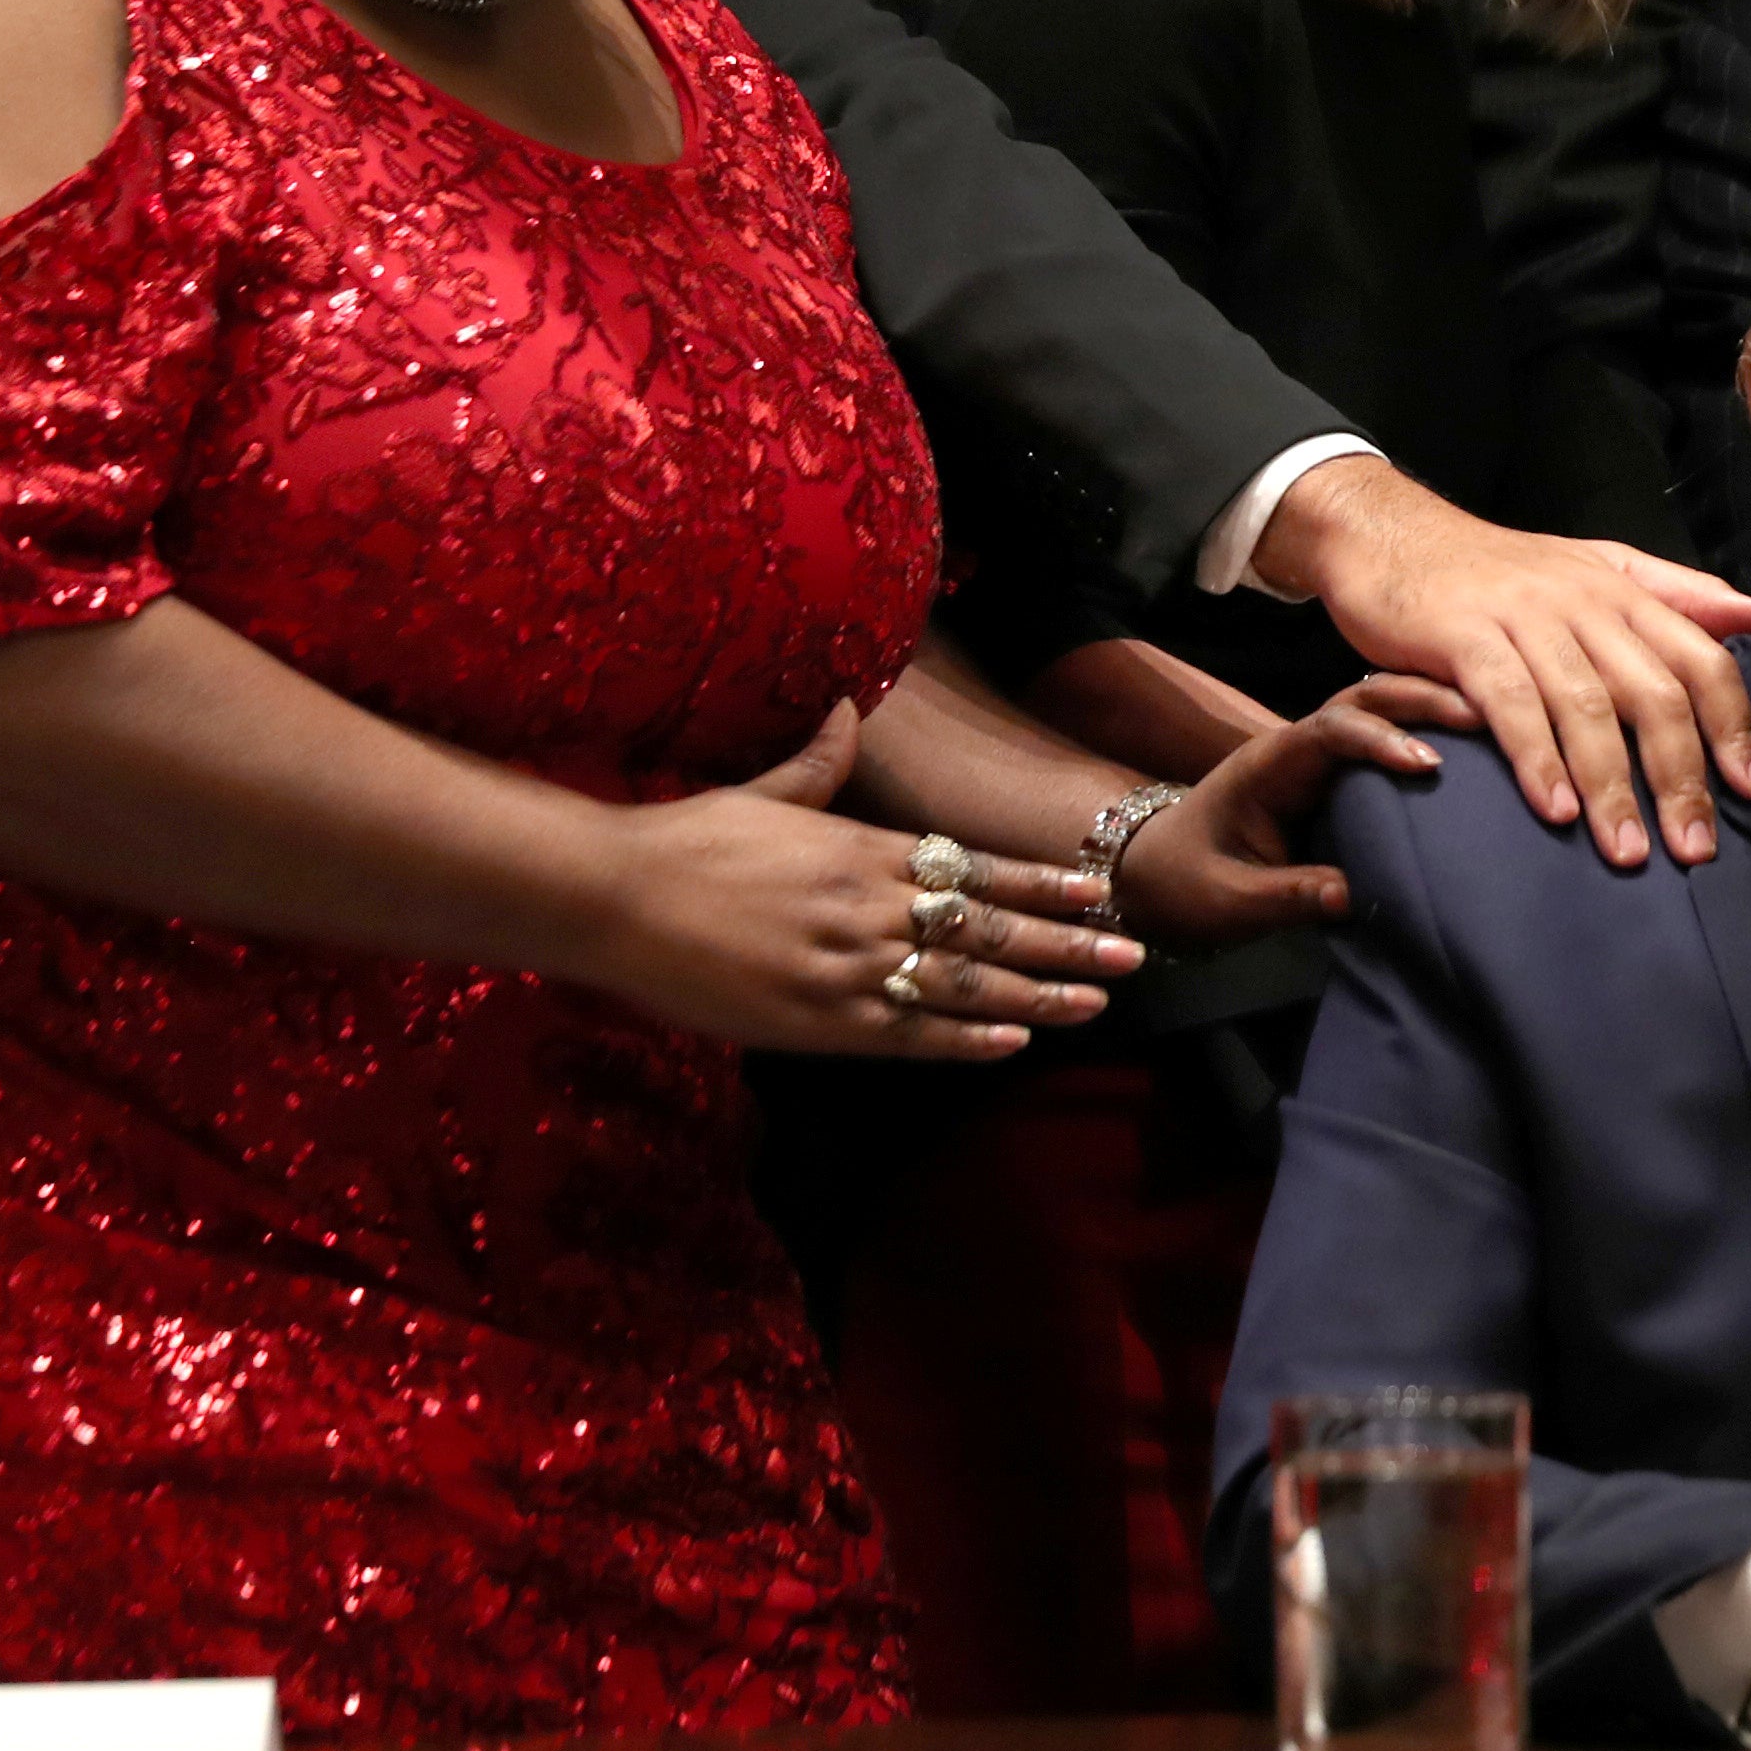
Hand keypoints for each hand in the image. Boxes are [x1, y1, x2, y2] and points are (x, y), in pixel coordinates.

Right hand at [567, 701, 1138, 1057]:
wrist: (614, 898)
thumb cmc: (687, 842)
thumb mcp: (765, 793)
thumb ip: (820, 761)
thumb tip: (850, 708)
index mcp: (866, 851)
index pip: (979, 867)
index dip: (1045, 884)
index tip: (1101, 890)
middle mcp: (873, 908)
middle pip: (991, 929)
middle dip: (1068, 943)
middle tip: (1136, 954)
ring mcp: (849, 968)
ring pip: (965, 986)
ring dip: (1038, 996)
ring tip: (1098, 1002)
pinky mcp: (817, 1021)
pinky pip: (908, 1035)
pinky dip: (964, 1040)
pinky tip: (1014, 1042)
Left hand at [1113, 674, 1464, 944]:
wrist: (1160, 876)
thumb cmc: (1187, 884)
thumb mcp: (1228, 900)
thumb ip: (1286, 897)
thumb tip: (1355, 896)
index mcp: (1269, 765)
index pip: (1329, 731)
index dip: (1380, 740)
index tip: (1429, 764)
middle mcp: (1298, 748)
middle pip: (1364, 698)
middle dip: (1421, 700)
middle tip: (1487, 716)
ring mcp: (1319, 759)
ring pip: (1380, 711)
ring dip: (1432, 709)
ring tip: (1497, 722)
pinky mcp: (1336, 779)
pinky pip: (1385, 743)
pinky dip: (1428, 735)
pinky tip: (1477, 750)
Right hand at [1261, 457, 1750, 868]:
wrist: (1388, 532)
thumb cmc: (1500, 571)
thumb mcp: (1597, 568)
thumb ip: (1679, 595)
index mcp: (1625, 592)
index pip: (1701, 659)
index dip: (1733, 726)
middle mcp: (1585, 602)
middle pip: (1653, 694)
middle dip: (1680, 777)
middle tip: (1695, 849)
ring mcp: (1524, 616)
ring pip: (1586, 706)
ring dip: (1612, 786)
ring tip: (1629, 852)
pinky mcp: (1463, 634)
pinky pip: (1510, 701)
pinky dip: (1536, 758)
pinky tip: (1555, 810)